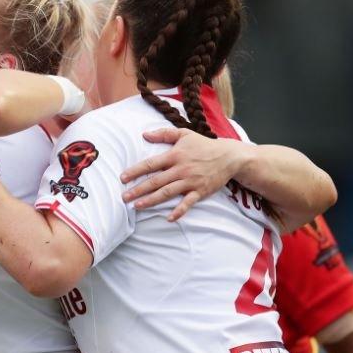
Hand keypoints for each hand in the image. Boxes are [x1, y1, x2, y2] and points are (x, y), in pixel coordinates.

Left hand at [120, 127, 248, 220]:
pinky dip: (179, 211)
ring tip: (137, 206)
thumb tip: (144, 135)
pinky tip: (169, 218)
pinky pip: (188, 203)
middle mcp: (181, 169)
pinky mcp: (200, 191)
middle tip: (124, 197)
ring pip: (167, 192)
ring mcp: (190, 181)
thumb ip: (163, 133)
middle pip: (156, 181)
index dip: (135, 171)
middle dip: (138, 190)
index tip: (122, 178)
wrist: (229, 156)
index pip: (151, 164)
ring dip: (152, 200)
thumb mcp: (184, 134)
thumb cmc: (203, 145)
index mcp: (175, 155)